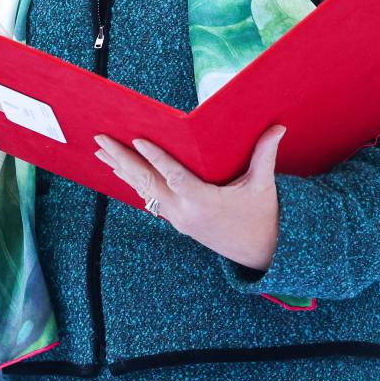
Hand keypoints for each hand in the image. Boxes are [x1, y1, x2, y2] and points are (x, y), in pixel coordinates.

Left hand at [94, 125, 286, 272]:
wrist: (260, 253)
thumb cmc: (263, 216)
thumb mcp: (264, 186)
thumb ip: (265, 154)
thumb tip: (278, 126)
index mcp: (204, 202)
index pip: (174, 176)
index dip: (155, 158)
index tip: (137, 140)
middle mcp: (185, 212)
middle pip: (147, 183)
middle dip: (122, 160)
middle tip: (101, 140)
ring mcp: (178, 219)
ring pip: (144, 192)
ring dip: (122, 170)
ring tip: (102, 152)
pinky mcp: (178, 222)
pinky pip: (150, 199)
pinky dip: (134, 183)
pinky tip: (122, 172)